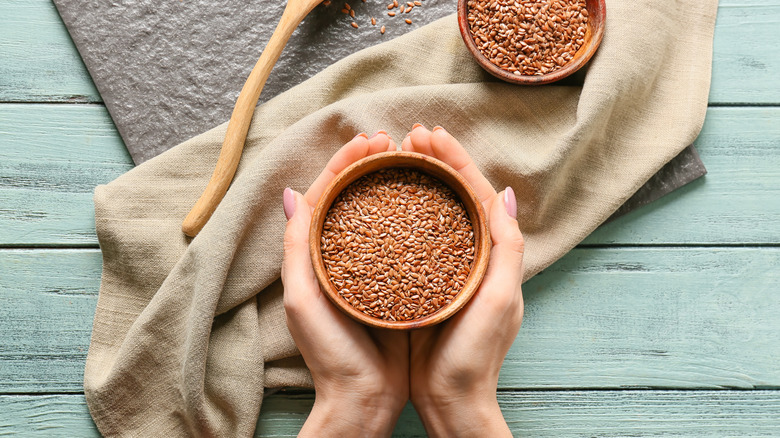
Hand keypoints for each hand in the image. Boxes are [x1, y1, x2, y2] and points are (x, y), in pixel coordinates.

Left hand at [281, 132, 407, 436]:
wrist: (363, 399)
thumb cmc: (330, 355)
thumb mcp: (303, 300)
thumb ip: (297, 248)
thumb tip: (293, 193)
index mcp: (316, 255)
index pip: (327, 195)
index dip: (345, 164)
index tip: (369, 141)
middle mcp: (344, 256)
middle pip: (354, 197)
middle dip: (369, 164)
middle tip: (392, 141)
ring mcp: (371, 267)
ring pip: (380, 213)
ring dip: (391, 182)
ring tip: (410, 159)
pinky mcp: (395, 282)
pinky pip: (402, 239)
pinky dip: (411, 214)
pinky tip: (429, 200)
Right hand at [402, 125, 524, 436]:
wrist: (451, 401)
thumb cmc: (475, 355)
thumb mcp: (500, 300)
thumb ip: (507, 247)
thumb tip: (505, 194)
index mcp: (491, 253)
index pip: (474, 191)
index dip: (454, 159)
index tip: (430, 134)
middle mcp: (467, 255)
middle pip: (452, 195)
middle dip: (434, 161)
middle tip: (408, 135)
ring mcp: (443, 268)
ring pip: (430, 211)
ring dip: (416, 180)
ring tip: (394, 156)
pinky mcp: (420, 283)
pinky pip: (412, 237)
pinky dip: (401, 212)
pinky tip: (382, 201)